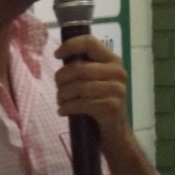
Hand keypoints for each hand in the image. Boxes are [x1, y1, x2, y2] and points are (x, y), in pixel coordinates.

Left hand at [54, 36, 130, 153]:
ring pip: (77, 86)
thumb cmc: (100, 101)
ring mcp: (116, 90)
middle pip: (78, 67)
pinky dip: (67, 107)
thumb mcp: (95, 79)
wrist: (115, 131)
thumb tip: (60, 54)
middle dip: (61, 78)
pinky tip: (62, 110)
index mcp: (113, 60)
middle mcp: (117, 72)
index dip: (70, 46)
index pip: (90, 43)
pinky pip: (81, 103)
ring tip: (60, 100)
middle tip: (58, 87)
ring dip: (62, 95)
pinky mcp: (110, 107)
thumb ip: (84, 65)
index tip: (57, 55)